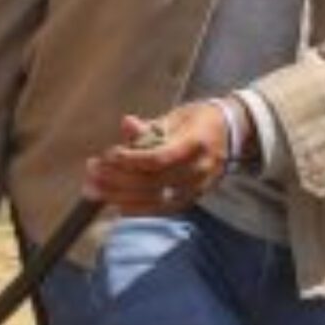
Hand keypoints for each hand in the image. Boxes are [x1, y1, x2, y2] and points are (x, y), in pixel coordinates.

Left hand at [84, 105, 227, 212]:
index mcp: (195, 143)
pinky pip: (162, 209)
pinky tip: (115, 203)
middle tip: (91, 171)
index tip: (107, 155)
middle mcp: (199, 169)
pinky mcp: (193, 199)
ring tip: (93, 189)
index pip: (159, 158)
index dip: (130, 160)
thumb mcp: (177, 115)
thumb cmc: (199, 120)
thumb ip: (150, 126)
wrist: (233, 134)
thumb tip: (126, 123)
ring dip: (120, 196)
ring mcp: (198, 188)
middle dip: (117, 179)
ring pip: (155, 200)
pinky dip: (137, 209)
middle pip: (153, 182)